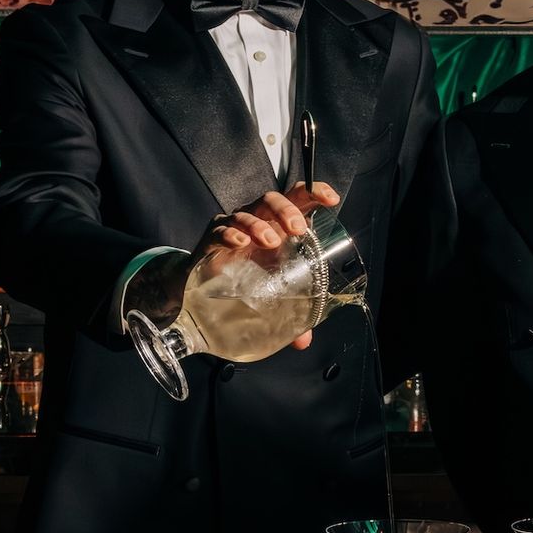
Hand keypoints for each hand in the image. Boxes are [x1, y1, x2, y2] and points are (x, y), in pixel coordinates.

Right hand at [198, 181, 342, 348]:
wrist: (201, 288)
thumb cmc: (243, 279)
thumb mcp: (270, 292)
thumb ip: (290, 313)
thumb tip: (304, 340)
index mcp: (277, 225)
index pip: (297, 198)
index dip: (315, 192)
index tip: (331, 199)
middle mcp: (256, 220)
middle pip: (272, 200)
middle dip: (286, 210)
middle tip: (297, 229)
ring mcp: (232, 226)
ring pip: (247, 213)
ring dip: (259, 225)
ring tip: (269, 242)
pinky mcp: (211, 238)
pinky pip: (220, 229)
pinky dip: (230, 234)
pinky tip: (239, 244)